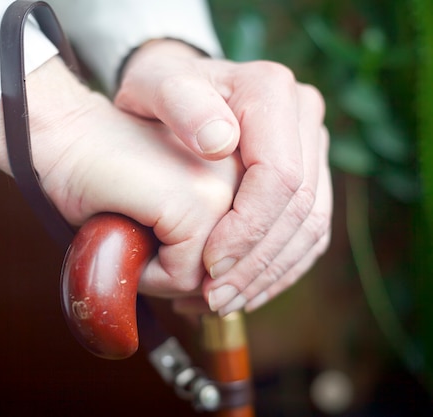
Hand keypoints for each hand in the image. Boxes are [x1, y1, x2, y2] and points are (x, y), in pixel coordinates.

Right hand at [0, 56, 242, 296]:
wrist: (62, 138)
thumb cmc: (104, 177)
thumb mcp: (170, 217)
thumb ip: (204, 247)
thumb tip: (222, 301)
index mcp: (244, 177)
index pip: (240, 257)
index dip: (193, 270)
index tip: (156, 251)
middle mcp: (244, 179)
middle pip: (228, 271)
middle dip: (177, 276)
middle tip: (136, 242)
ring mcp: (222, 189)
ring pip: (208, 280)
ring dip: (160, 277)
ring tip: (130, 235)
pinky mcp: (195, 203)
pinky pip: (181, 277)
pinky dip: (144, 274)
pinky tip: (123, 234)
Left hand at [114, 40, 331, 314]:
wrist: (173, 88)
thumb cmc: (156, 89)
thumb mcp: (153, 86)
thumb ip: (181, 104)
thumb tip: (220, 142)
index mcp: (272, 91)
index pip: (279, 176)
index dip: (247, 229)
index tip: (207, 265)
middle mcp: (303, 117)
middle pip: (300, 208)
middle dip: (256, 263)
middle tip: (214, 299)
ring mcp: (310, 147)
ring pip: (310, 228)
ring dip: (268, 275)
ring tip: (223, 304)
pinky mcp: (308, 175)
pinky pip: (308, 233)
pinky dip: (278, 269)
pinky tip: (244, 293)